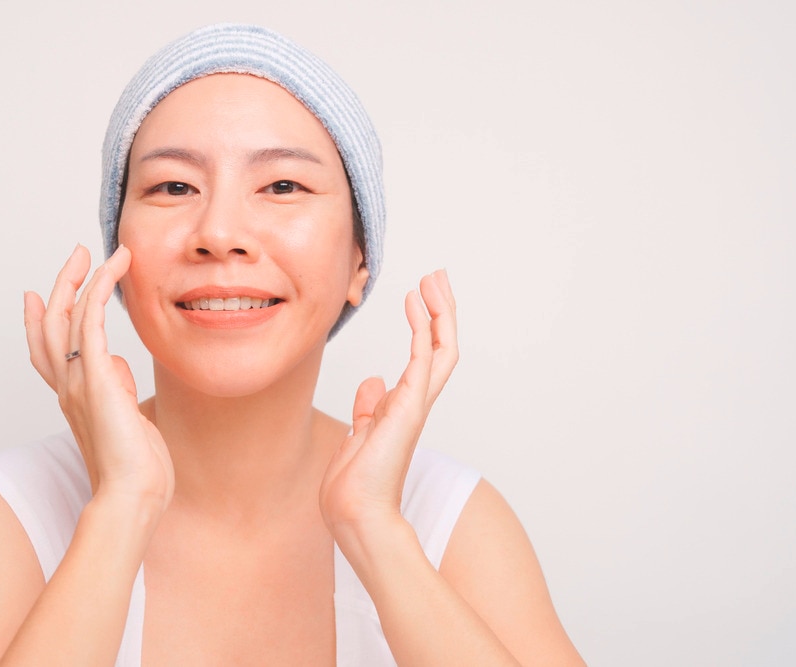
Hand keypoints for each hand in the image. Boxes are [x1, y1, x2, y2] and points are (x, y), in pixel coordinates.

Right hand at [23, 244, 173, 511]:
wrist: (131, 497)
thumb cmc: (136, 471)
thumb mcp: (127, 422)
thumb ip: (119, 392)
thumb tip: (119, 365)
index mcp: (74, 399)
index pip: (47, 352)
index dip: (36, 320)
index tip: (33, 294)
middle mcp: (68, 387)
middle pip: (50, 325)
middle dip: (62, 285)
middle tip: (77, 255)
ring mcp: (79, 381)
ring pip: (68, 316)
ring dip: (85, 279)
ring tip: (103, 254)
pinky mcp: (96, 377)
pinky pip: (92, 322)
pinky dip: (100, 292)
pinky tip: (112, 272)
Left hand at [319, 270, 457, 538]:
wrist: (354, 512)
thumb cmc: (354, 484)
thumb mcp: (359, 435)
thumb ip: (368, 409)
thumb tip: (372, 382)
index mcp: (404, 408)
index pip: (424, 357)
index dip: (426, 325)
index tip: (418, 297)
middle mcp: (416, 403)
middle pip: (441, 346)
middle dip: (441, 310)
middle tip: (437, 277)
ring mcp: (416, 404)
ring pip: (441, 347)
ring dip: (439, 311)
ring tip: (434, 279)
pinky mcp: (409, 406)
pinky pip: (421, 357)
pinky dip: (421, 327)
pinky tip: (415, 303)